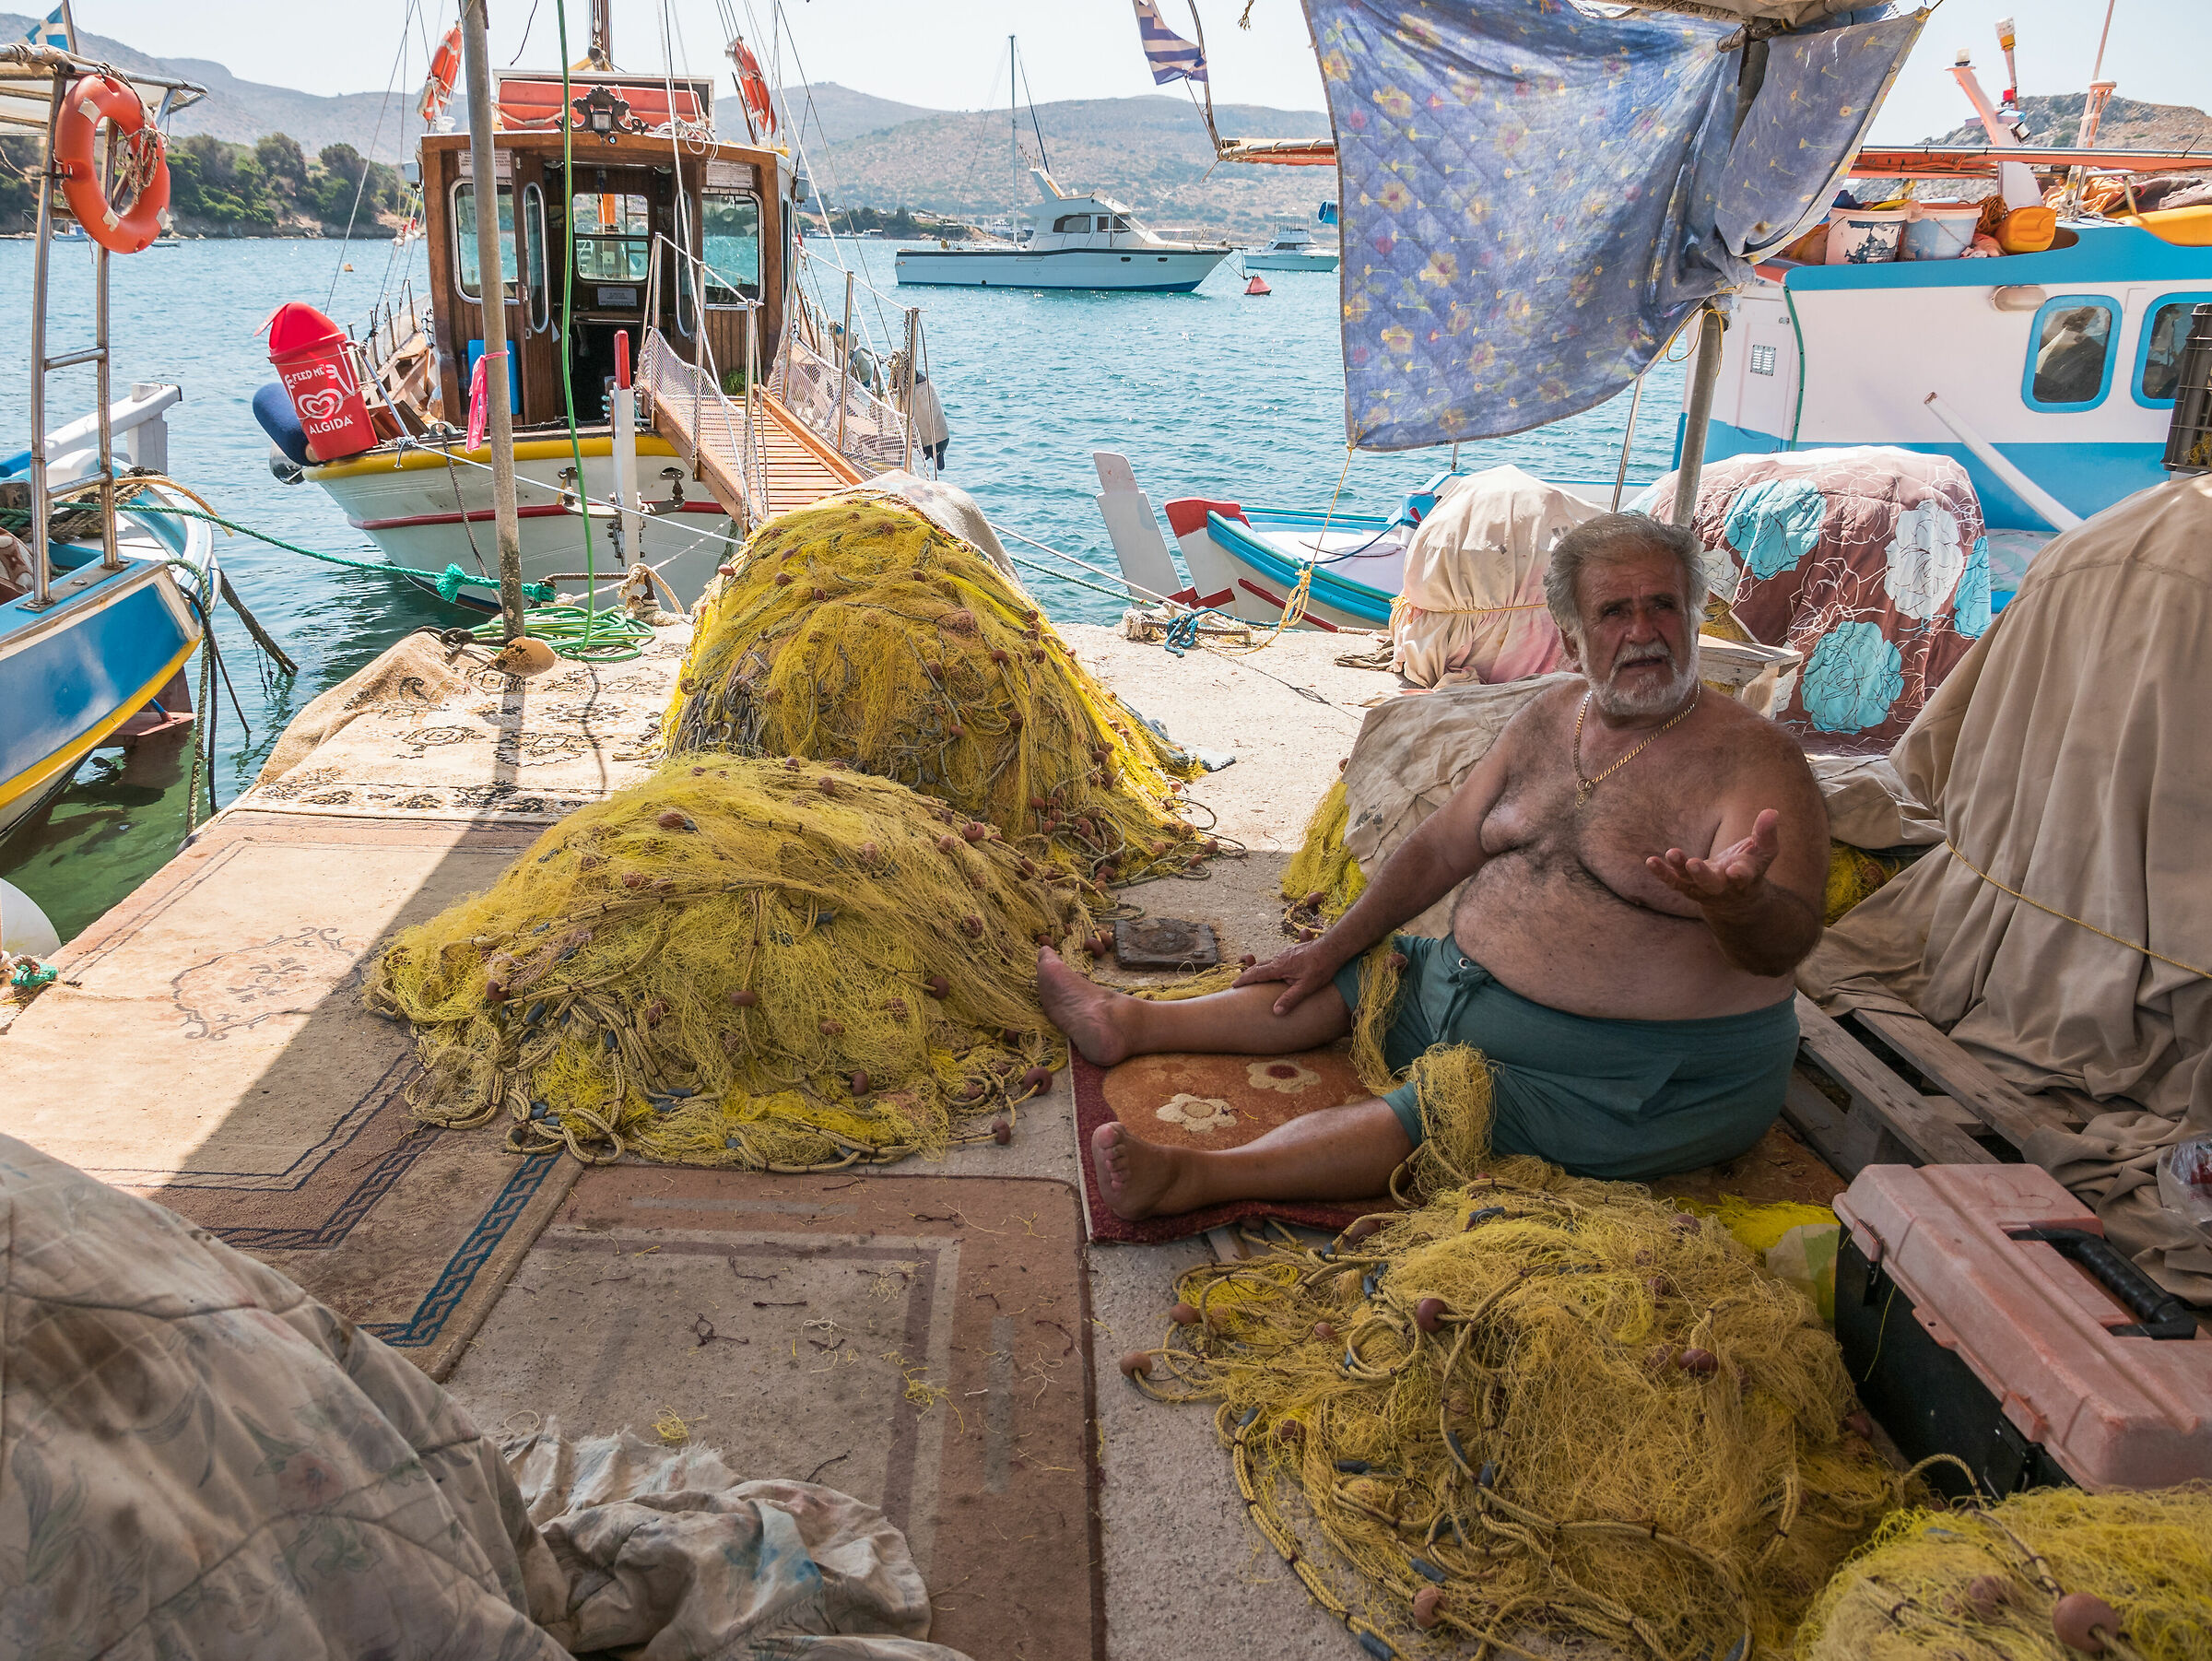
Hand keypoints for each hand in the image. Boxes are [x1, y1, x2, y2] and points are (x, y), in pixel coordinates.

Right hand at [1233, 940, 1342, 1016]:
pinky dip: (1271, 964)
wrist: (1333, 947)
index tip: (1234, 985)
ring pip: (1269, 961)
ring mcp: (1287, 952)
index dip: (1244, 980)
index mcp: (1279, 967)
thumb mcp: (1306, 987)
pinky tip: (1276, 967)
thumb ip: (1290, 999)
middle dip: (1248, 974)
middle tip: (1240, 982)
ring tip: (1255, 975)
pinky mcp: (1294, 951)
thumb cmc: (1321, 967)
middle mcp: (1280, 958)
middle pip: (1260, 966)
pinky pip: (1278, 958)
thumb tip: (1276, 1012)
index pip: (1257, 974)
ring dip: (1260, 968)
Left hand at [1647, 808, 1781, 908]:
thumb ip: (1766, 834)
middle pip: (1712, 884)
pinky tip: (1650, 861)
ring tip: (1672, 853)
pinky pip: (1673, 881)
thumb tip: (1771, 812)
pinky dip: (1662, 873)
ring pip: (1688, 882)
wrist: (1736, 899)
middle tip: (1694, 864)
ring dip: (1679, 868)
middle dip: (1702, 875)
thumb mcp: (1764, 852)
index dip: (1740, 875)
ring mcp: (1702, 889)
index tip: (1736, 871)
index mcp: (1744, 879)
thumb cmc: (1751, 867)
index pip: (1744, 877)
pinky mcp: (1687, 887)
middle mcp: (1722, 887)